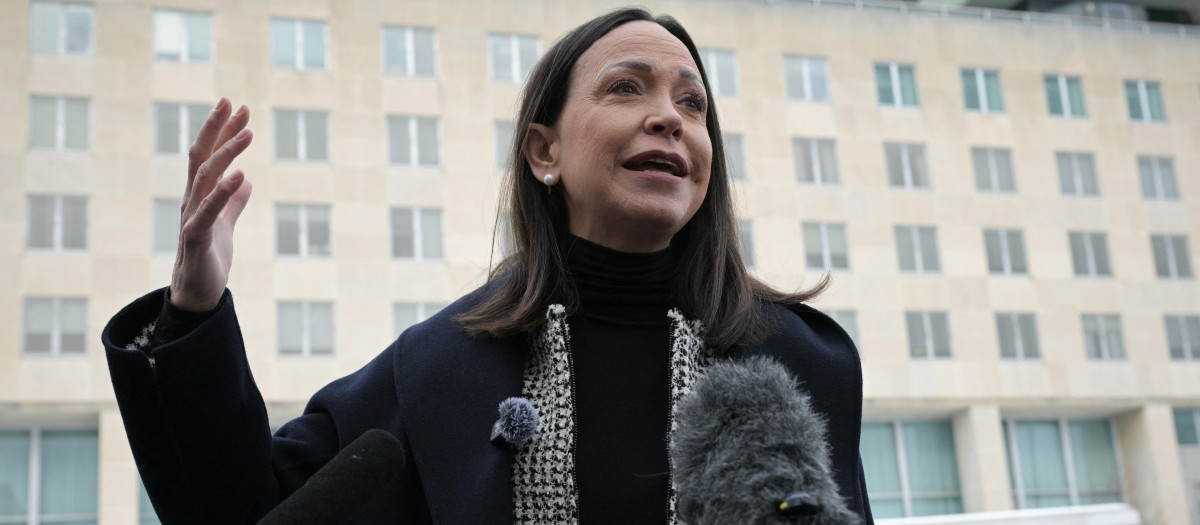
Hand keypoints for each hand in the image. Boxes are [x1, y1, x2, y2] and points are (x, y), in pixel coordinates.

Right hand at [169, 97, 253, 311]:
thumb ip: (232, 202)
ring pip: (206, 177)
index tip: (236, 106)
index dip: (222, 130)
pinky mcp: (197, 237)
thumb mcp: (226, 224)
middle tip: (233, 102)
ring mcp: (192, 216)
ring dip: (227, 153)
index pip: (209, 155)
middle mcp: (191, 200)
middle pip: (202, 156)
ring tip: (248, 133)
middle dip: (217, 129)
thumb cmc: (209, 258)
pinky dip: (222, 192)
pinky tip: (240, 175)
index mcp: (199, 195)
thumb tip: (244, 181)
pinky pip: (208, 210)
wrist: (197, 294)